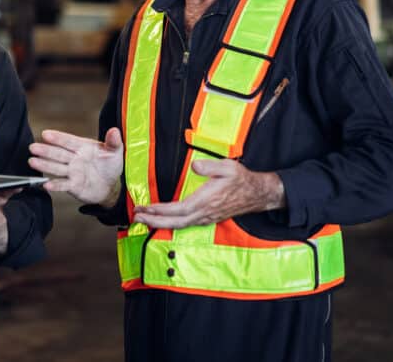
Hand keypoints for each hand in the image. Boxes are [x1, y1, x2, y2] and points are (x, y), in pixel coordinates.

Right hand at [28, 127, 123, 205]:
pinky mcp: (73, 185)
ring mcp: (72, 172)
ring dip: (44, 165)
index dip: (58, 138)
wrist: (111, 186)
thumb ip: (113, 142)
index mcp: (82, 147)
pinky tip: (45, 183)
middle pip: (58, 153)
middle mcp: (74, 158)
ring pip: (56, 167)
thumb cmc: (110, 165)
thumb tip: (115, 130)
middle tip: (33, 147)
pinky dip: (55, 184)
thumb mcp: (115, 152)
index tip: (46, 134)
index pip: (68, 141)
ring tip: (32, 161)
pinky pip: (63, 184)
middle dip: (46, 150)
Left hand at [132, 158, 284, 228]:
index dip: (160, 210)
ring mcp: (205, 218)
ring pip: (179, 225)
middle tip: (136, 217)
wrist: (256, 194)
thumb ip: (209, 167)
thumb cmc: (241, 179)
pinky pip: (185, 224)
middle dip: (154, 221)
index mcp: (206, 201)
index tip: (146, 208)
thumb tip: (194, 167)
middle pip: (175, 222)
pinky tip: (162, 220)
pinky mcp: (207, 219)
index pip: (178, 209)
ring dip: (160, 223)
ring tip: (144, 219)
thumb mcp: (228, 167)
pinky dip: (170, 223)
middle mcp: (204, 213)